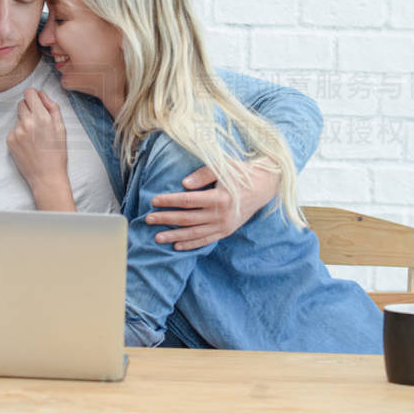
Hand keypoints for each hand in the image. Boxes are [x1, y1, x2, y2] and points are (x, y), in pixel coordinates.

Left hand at [6, 89, 72, 208]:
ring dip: (24, 121)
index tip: (36, 101)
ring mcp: (16, 132)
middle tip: (37, 121)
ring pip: (17, 117)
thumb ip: (52, 107)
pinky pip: (13, 129)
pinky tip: (28, 143)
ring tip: (34, 136)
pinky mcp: (10, 140)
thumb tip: (41, 94)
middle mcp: (27, 122)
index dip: (33, 96)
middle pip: (21, 103)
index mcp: (42, 117)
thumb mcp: (61, 128)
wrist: (46, 176)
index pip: (29, 93)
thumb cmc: (57, 153)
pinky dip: (19, 133)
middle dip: (29, 108)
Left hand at [147, 159, 281, 250]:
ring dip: (175, 236)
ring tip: (158, 237)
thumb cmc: (242, 173)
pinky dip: (191, 244)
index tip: (154, 201)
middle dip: (166, 219)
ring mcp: (224, 226)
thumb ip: (203, 174)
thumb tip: (183, 184)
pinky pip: (206, 241)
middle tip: (148, 219)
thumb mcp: (224, 167)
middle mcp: (221, 215)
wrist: (265, 186)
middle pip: (187, 219)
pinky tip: (177, 246)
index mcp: (220, 198)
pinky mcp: (227, 231)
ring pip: (195, 233)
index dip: (169, 201)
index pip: (188, 201)